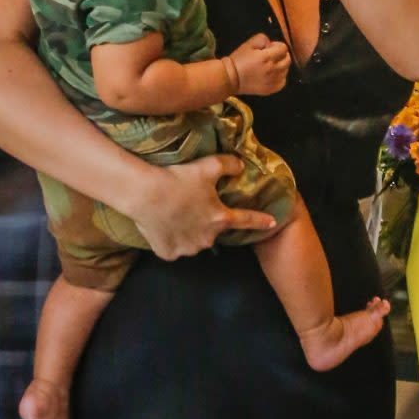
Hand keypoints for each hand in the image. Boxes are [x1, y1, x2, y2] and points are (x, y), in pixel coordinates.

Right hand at [133, 154, 276, 258]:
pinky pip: (173, 248)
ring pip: (192, 241)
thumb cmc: (179, 178)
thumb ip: (229, 165)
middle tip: (191, 206)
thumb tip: (241, 166)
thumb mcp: (208, 166)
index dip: (260, 221)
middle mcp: (207, 238)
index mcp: (220, 219)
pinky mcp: (168, 253)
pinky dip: (170, 239)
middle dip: (206, 221)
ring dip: (188, 231)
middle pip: (212, 230)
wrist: (145, 193)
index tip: (273, 223)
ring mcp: (187, 249)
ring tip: (175, 214)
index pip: (246, 220)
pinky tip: (162, 225)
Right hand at [230, 32, 290, 95]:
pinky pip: (283, 81)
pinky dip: (280, 77)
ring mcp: (273, 81)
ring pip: (286, 70)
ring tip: (270, 66)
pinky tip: (271, 75)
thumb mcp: (248, 44)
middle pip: (287, 59)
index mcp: (267, 57)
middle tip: (271, 56)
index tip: (269, 47)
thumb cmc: (239, 60)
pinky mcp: (271, 89)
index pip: (283, 48)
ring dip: (281, 65)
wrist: (231, 78)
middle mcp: (272, 70)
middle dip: (281, 55)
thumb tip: (271, 44)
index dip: (277, 45)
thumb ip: (263, 39)